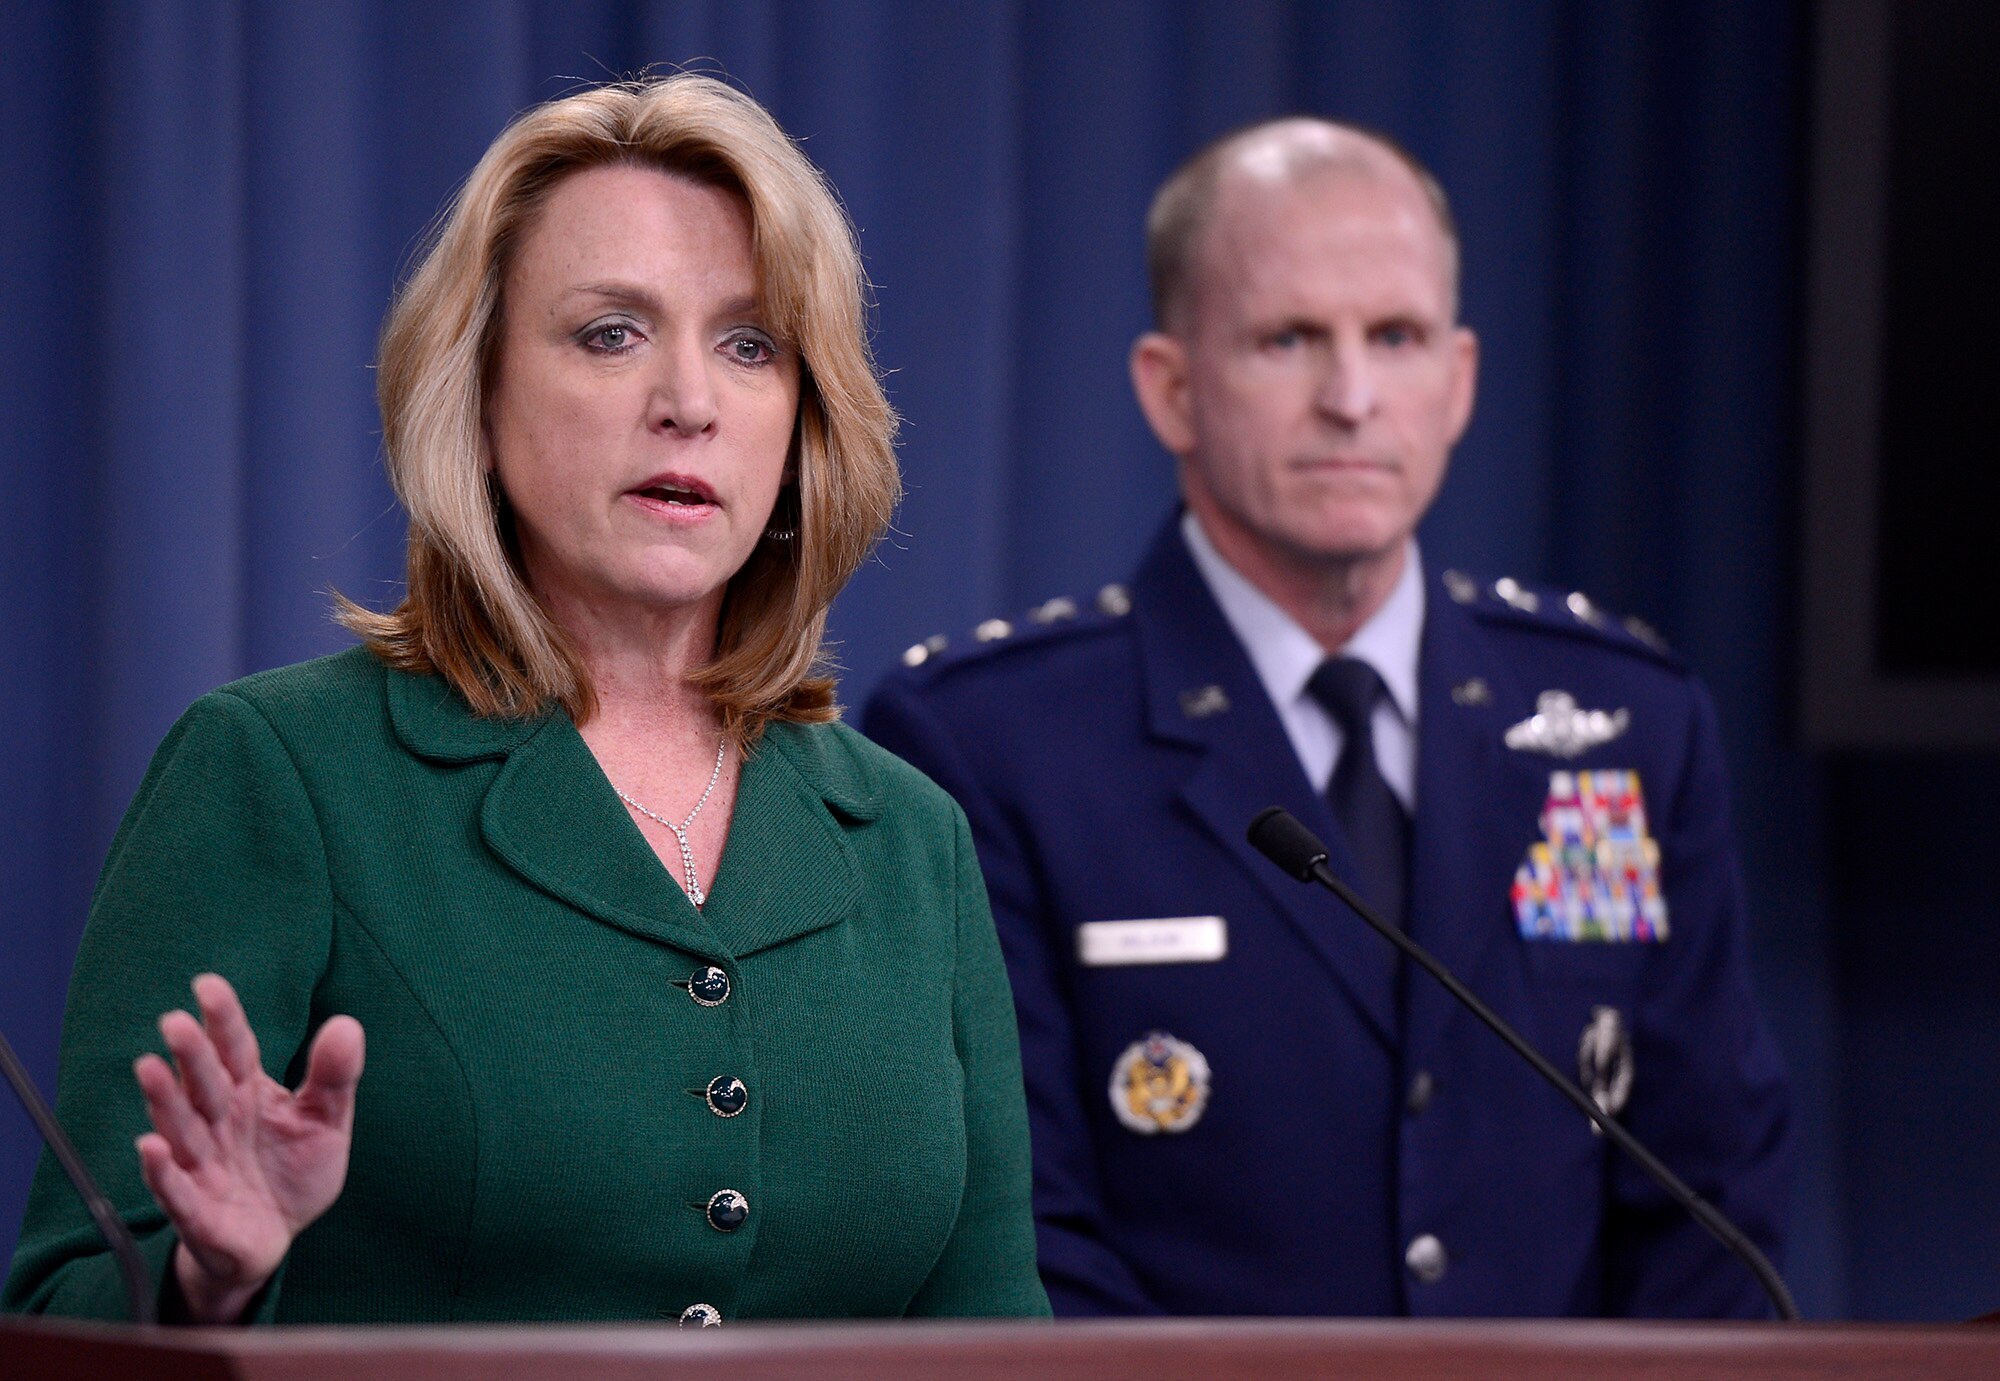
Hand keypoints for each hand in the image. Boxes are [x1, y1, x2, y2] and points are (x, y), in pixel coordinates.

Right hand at [133, 973, 363, 1322]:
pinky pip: (176, 1190)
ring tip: (149, 1067)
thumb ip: (334, 1078)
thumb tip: (347, 1024)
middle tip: (177, 1021)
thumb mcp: (325, 1121)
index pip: (234, 1050)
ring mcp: (202, 1165)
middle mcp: (217, 1123)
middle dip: (190, 1055)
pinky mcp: (197, 1211)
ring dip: (164, 1100)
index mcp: (247, 1094)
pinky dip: (162, 1172)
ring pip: (180, 1128)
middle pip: (203, 1084)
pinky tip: (152, 1147)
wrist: (275, 1236)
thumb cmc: (292, 1170)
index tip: (208, 985)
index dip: (223, 1020)